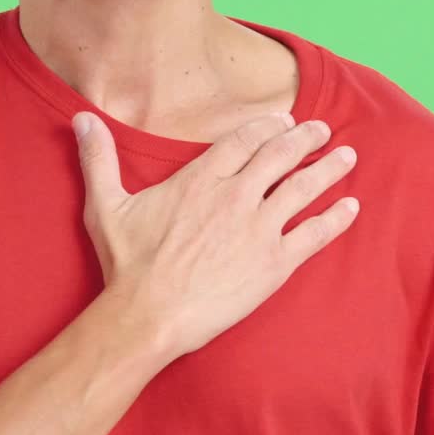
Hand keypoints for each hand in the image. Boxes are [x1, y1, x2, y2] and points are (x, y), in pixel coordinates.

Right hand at [72, 111, 358, 365]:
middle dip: (305, 138)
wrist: (149, 315)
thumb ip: (99, 157)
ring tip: (348, 156)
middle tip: (322, 129)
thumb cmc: (127, 264)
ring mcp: (259, 228)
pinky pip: (314, 234)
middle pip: (280, 155)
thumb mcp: (106, 204)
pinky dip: (336, 219)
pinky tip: (352, 208)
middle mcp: (236, 196)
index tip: (283, 120)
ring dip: (329, 169)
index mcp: (201, 178)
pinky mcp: (274, 263)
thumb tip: (81, 119)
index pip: (244, 140)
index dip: (267, 127)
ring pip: (303, 188)